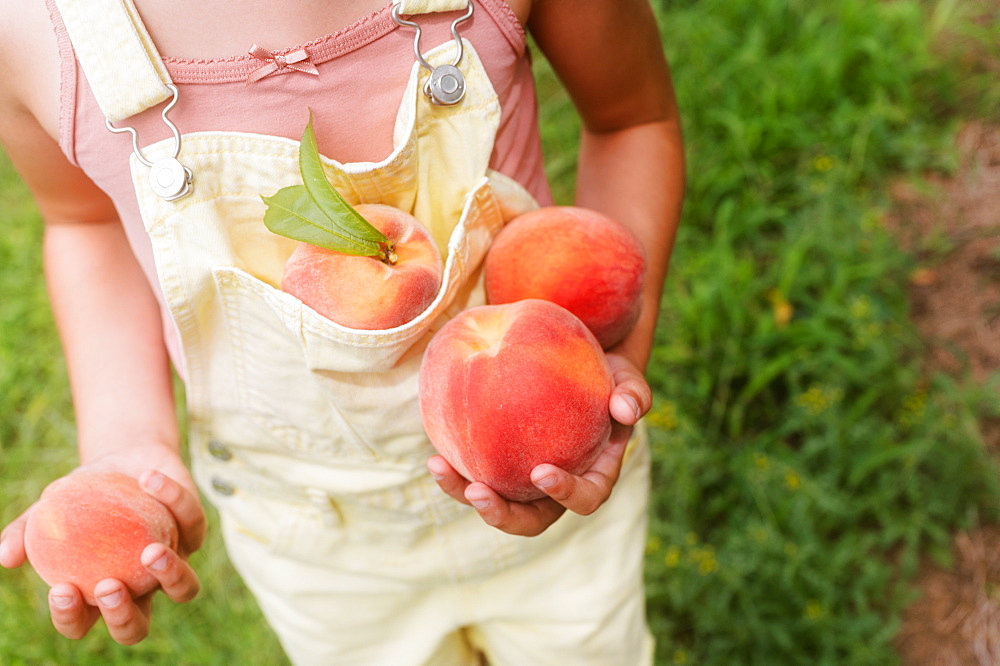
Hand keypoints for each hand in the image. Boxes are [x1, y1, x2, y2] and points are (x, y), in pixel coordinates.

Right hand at [0, 447, 204, 644]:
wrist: (127, 459)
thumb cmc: (85, 491)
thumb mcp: (51, 505)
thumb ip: (26, 531)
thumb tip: (5, 557)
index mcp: (99, 590)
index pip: (83, 622)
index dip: (72, 618)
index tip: (61, 589)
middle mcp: (140, 586)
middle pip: (137, 626)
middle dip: (123, 616)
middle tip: (110, 585)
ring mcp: (172, 562)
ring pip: (185, 590)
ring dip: (171, 576)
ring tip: (150, 552)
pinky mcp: (195, 532)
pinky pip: (191, 521)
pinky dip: (172, 498)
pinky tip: (147, 478)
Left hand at [428, 352, 651, 536]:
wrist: (578, 370)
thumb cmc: (608, 377)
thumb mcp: (627, 380)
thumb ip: (634, 394)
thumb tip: (625, 409)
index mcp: (594, 476)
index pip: (585, 498)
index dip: (565, 493)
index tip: (541, 472)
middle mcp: (558, 488)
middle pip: (532, 520)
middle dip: (503, 515)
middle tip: (478, 492)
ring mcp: (525, 482)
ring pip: (497, 503)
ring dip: (466, 494)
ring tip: (440, 469)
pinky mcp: (500, 466)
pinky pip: (477, 476)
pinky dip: (456, 472)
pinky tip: (435, 455)